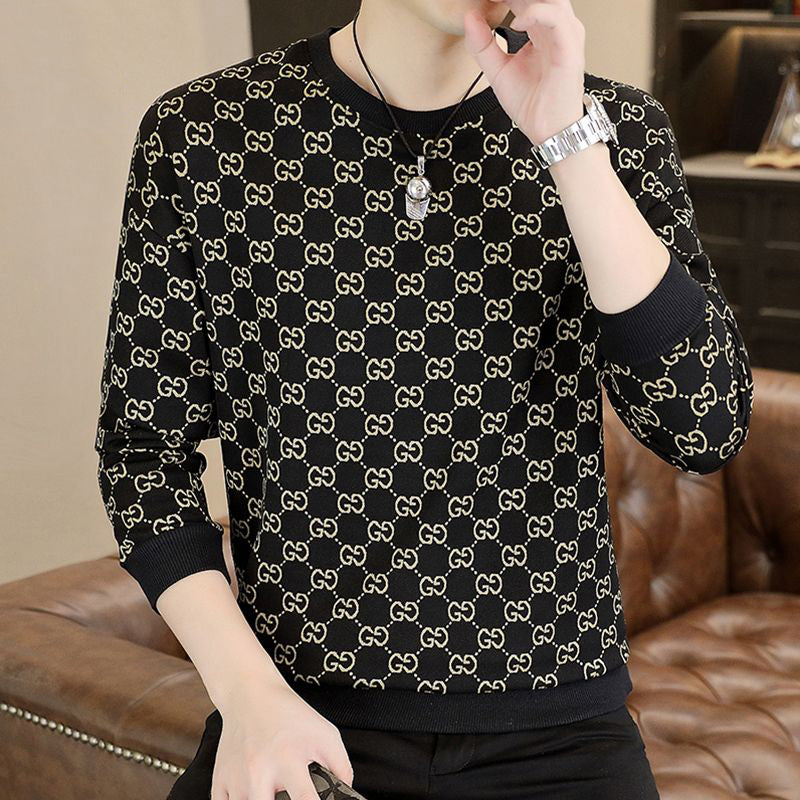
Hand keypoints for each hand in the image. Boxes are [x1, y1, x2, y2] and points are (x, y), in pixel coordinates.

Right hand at [211, 679, 353, 799]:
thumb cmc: (290, 716)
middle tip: (288, 795)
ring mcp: (237, 778)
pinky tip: (251, 795)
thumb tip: (346, 794)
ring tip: (270, 792)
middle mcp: (260, 770)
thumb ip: (340, 767)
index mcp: (289, 758)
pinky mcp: (220, 780)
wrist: (251, 695)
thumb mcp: (325, 733)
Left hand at [463, 0, 586, 144]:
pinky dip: (536, 14)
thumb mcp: (497, 71)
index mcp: (540, 31)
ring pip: (552, 0)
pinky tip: (517, 23)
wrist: (548, 130)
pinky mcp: (570, 49)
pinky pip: (556, 20)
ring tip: (501, 1)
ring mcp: (565, 36)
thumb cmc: (530, 103)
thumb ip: (482, 45)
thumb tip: (469, 16)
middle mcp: (556, 29)